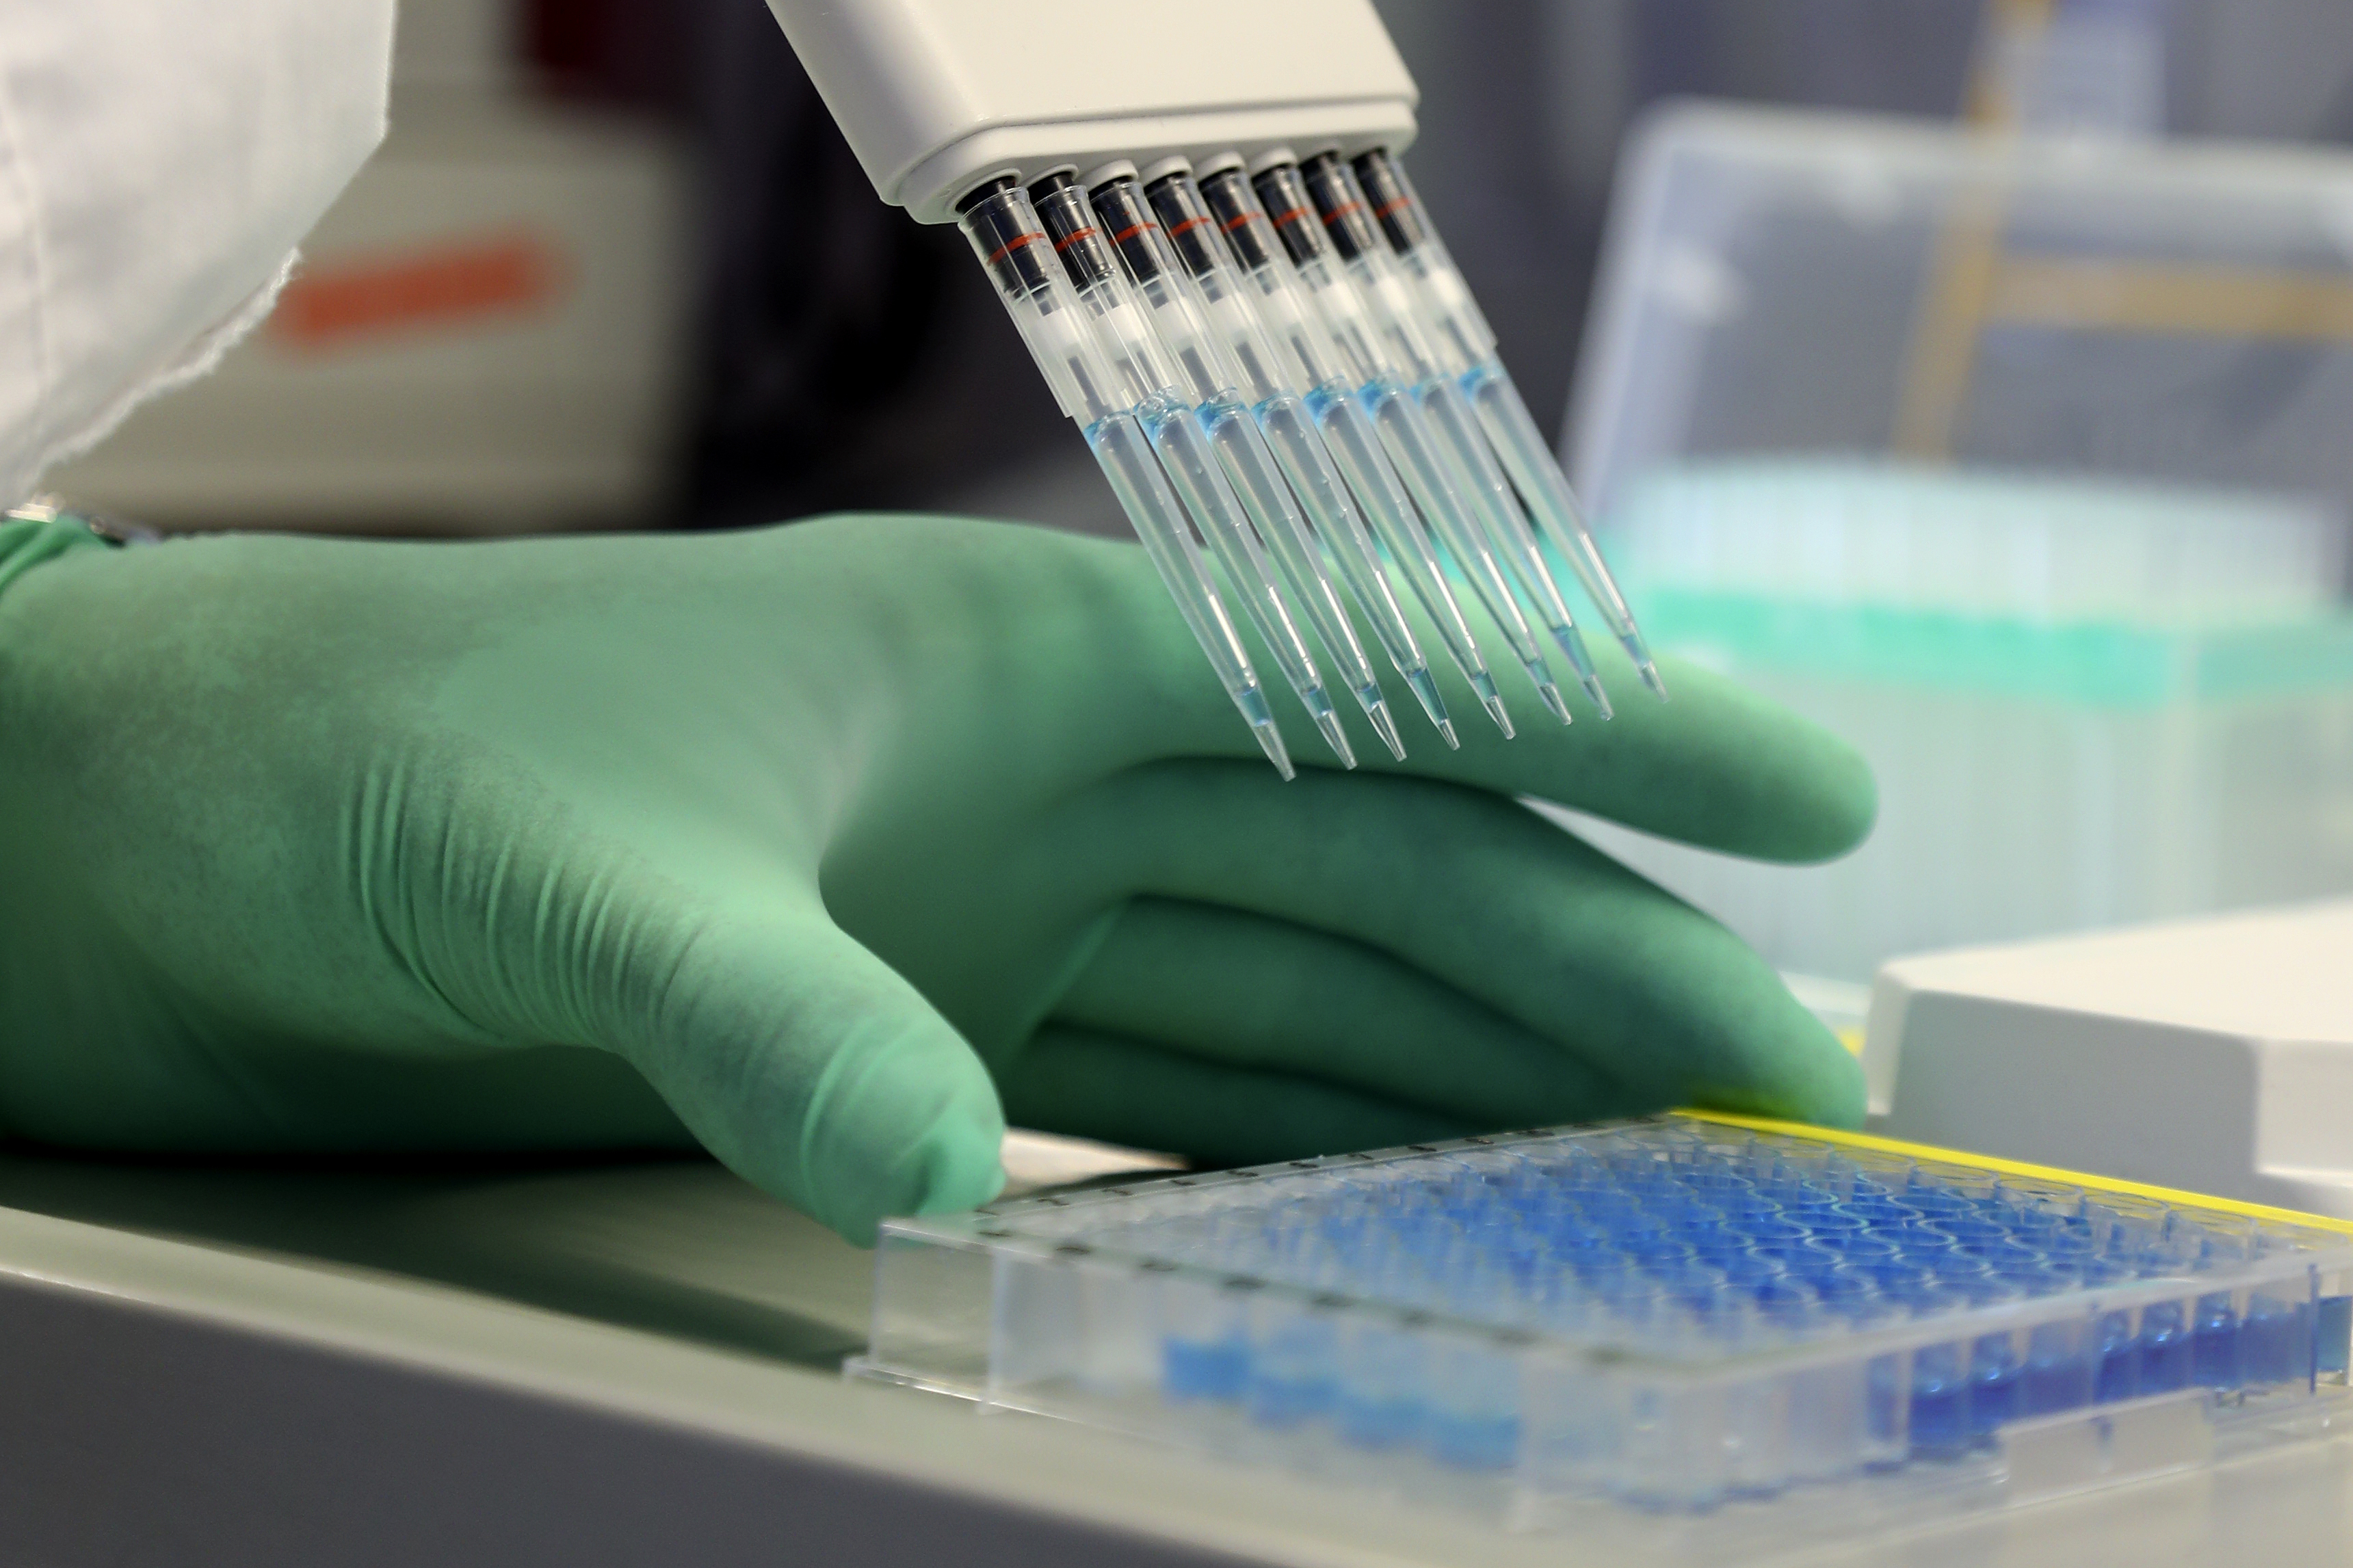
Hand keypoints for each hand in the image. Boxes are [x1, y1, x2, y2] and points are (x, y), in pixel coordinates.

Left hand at [0, 514, 1870, 1241]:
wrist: (189, 831)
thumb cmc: (367, 759)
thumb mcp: (573, 868)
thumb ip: (769, 1010)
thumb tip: (946, 1177)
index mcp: (1007, 652)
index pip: (1368, 675)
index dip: (1601, 720)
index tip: (1799, 793)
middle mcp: (1033, 775)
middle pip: (1380, 861)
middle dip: (1592, 955)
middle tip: (1779, 1067)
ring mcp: (992, 904)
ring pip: (1301, 983)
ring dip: (1479, 1062)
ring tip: (1652, 1147)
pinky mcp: (925, 1018)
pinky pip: (1178, 1083)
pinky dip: (1311, 1138)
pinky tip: (1419, 1190)